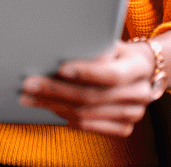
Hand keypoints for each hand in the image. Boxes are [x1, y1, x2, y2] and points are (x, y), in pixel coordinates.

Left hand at [19, 41, 155, 137]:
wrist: (139, 70)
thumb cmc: (115, 51)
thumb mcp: (108, 42)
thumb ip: (91, 47)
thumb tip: (56, 48)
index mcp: (139, 67)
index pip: (112, 74)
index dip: (86, 72)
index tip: (60, 68)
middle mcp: (140, 93)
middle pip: (93, 97)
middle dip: (56, 90)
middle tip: (30, 84)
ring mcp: (134, 114)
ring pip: (86, 114)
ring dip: (53, 105)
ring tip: (29, 97)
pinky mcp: (124, 128)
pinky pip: (88, 126)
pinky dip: (65, 116)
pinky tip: (47, 107)